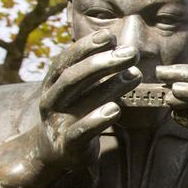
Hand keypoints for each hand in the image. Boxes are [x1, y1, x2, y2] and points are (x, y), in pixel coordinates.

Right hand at [37, 29, 140, 170]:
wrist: (54, 152)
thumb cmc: (75, 113)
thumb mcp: (81, 90)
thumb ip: (98, 73)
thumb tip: (123, 48)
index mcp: (52, 83)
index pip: (66, 60)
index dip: (86, 46)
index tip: (110, 35)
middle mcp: (51, 100)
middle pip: (73, 77)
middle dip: (102, 62)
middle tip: (131, 53)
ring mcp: (57, 123)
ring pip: (80, 101)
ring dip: (110, 87)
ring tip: (136, 75)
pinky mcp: (67, 145)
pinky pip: (81, 132)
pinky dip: (97, 120)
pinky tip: (116, 109)